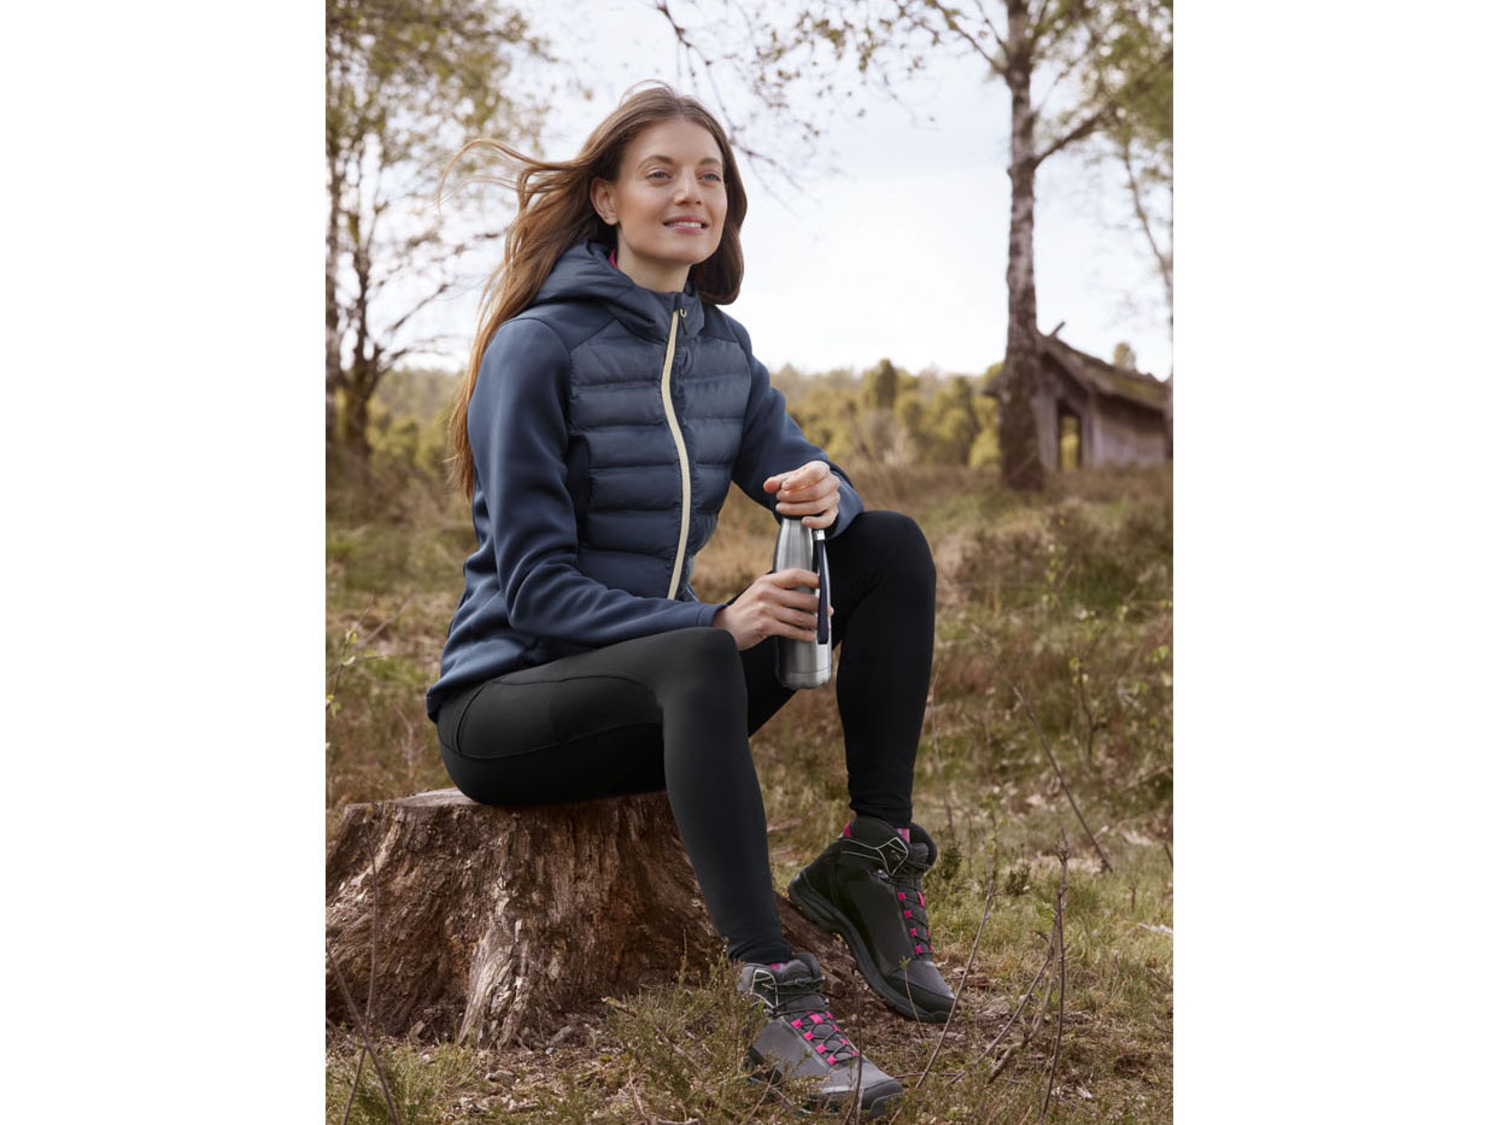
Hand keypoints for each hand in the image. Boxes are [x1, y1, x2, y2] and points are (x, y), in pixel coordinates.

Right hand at [712, 568, 833, 650]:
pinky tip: (810, 635)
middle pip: (803, 598)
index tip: (823, 584)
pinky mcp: (765, 626)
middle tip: (829, 611)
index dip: (813, 579)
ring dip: (815, 622)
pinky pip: (792, 631)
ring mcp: (766, 610)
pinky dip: (804, 634)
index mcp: (767, 581)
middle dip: (820, 606)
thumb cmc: (747, 610)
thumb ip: (778, 588)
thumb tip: (807, 591)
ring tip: (822, 625)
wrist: (726, 626)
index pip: (795, 575)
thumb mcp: (759, 591)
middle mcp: (767, 593)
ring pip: (800, 617)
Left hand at [763, 460, 839, 529]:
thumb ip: (776, 482)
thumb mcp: (788, 479)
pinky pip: (827, 520)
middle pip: (815, 492)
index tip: (784, 487)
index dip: (798, 481)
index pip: (815, 473)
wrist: (811, 490)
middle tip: (779, 497)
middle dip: (794, 497)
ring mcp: (833, 498)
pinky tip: (803, 521)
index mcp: (822, 469)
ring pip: (817, 506)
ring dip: (797, 509)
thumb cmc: (799, 483)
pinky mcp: (833, 512)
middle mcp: (831, 482)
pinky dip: (816, 522)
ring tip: (781, 507)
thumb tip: (768, 486)